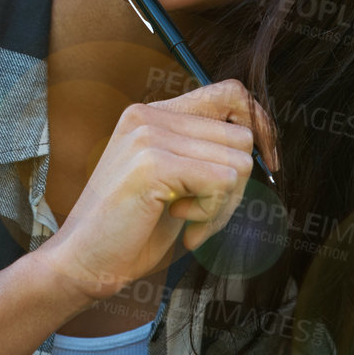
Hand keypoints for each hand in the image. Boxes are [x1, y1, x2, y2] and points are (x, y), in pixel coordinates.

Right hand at [37, 79, 279, 301]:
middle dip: (236, 186)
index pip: (231, 93)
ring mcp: (148, 135)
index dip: (261, 124)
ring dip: (223, 204)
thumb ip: (205, 153)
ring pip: (237, 162)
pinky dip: (211, 213)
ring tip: (189, 219)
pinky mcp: (152, 163)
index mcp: (152, 114)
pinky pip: (221, 182)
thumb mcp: (175, 181)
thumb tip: (262, 143)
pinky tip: (180, 221)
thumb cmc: (131, 229)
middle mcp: (148, 114)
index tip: (268, 163)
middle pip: (242, 138)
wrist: (85, 261)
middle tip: (203, 214)